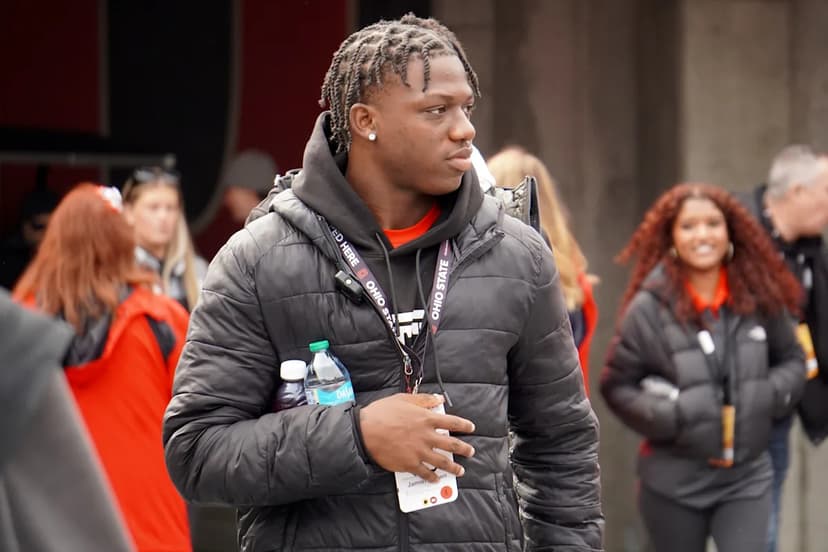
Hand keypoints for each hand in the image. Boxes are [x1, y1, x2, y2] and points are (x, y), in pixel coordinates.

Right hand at [359, 393, 474, 482]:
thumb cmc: (382, 413)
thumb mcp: (404, 399)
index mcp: (426, 419)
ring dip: (453, 467)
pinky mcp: (409, 464)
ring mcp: (419, 452)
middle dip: (464, 449)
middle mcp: (426, 436)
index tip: (471, 428)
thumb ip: (424, 400)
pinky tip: (436, 478)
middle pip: (452, 444)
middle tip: (470, 452)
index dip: (464, 425)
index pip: (452, 422)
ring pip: (442, 462)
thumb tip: (438, 398)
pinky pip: (425, 472)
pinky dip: (432, 476)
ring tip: (460, 471)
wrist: (365, 431)